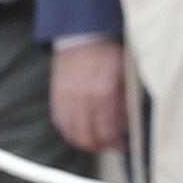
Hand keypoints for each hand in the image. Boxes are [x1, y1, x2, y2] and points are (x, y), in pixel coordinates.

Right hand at [48, 35, 127, 156]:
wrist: (82, 35)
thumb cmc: (107, 53)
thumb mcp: (126, 76)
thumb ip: (125, 103)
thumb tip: (125, 125)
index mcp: (104, 94)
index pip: (107, 133)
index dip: (116, 144)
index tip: (122, 146)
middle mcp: (83, 100)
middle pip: (88, 138)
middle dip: (101, 147)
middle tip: (110, 145)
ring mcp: (67, 99)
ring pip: (73, 134)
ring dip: (85, 142)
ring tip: (96, 140)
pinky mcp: (57, 97)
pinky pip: (61, 124)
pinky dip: (70, 132)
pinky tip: (79, 130)